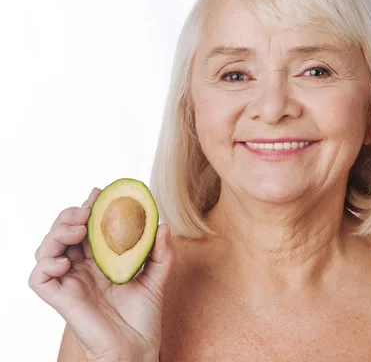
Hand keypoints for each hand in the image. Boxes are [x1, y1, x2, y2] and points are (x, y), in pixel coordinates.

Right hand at [29, 188, 173, 360]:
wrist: (139, 348)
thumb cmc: (145, 316)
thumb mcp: (158, 277)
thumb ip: (161, 251)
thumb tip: (163, 223)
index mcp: (101, 260)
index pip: (89, 227)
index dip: (89, 208)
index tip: (100, 192)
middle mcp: (82, 268)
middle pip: (64, 233)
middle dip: (70, 215)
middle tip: (86, 211)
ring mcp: (70, 282)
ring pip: (47, 249)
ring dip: (57, 233)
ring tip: (77, 230)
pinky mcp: (61, 299)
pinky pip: (39, 278)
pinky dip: (45, 264)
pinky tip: (64, 261)